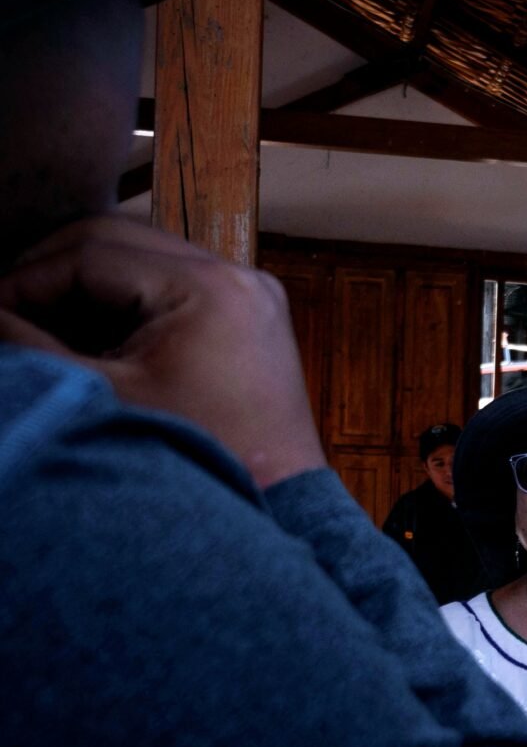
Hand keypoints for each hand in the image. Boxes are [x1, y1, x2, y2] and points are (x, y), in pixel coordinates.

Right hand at [0, 216, 324, 487]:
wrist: (279, 506)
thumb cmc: (197, 459)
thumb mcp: (104, 398)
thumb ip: (32, 348)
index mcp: (211, 286)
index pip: (89, 254)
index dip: (24, 280)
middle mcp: (239, 276)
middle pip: (116, 241)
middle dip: (49, 273)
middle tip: (6, 312)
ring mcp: (248, 294)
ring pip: (139, 261)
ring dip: (82, 288)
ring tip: (37, 329)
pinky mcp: (247, 317)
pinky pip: (169, 289)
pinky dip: (120, 308)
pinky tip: (82, 342)